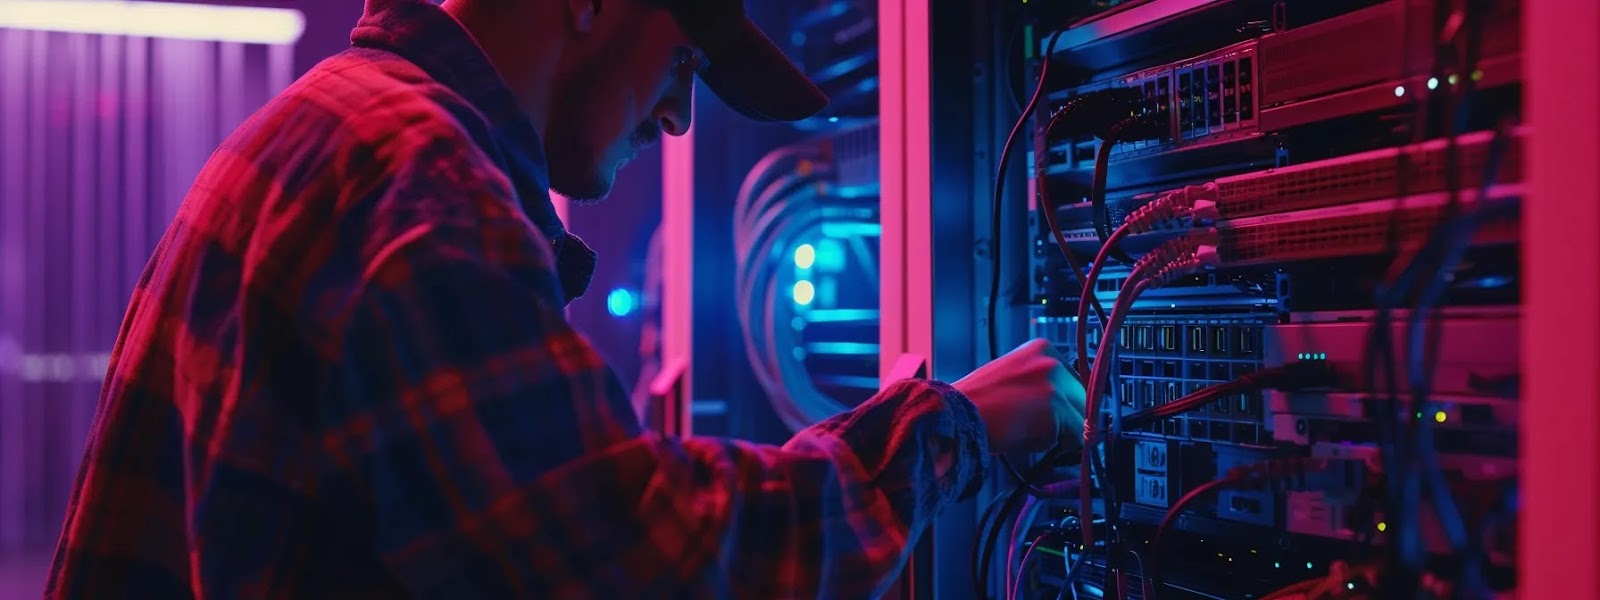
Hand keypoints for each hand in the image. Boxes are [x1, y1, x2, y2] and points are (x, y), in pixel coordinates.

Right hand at [953, 339, 1086, 453]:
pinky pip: (1076, 435)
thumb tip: (1067, 410)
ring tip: (1030, 434)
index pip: (1074, 379)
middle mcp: (1052, 361)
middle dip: (1070, 417)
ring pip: (1082, 417)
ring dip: (1063, 432)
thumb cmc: (975, 403)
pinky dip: (1061, 446)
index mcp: (1041, 348)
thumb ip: (1040, 386)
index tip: (1059, 417)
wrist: (953, 414)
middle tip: (1047, 432)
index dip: (1067, 402)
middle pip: (1083, 396)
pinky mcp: (1056, 408)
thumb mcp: (1012, 378)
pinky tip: (1031, 440)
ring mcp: (1055, 383)